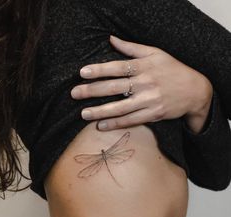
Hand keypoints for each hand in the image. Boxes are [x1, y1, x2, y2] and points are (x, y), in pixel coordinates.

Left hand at [71, 35, 212, 130]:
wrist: (195, 90)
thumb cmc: (173, 69)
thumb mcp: (155, 53)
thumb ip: (132, 48)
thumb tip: (111, 39)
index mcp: (144, 66)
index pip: (117, 68)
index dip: (99, 70)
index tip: (82, 73)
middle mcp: (145, 83)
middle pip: (114, 88)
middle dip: (92, 91)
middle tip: (74, 94)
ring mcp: (149, 100)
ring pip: (120, 107)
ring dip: (100, 111)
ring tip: (83, 114)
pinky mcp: (153, 114)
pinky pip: (131, 120)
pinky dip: (115, 123)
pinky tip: (101, 126)